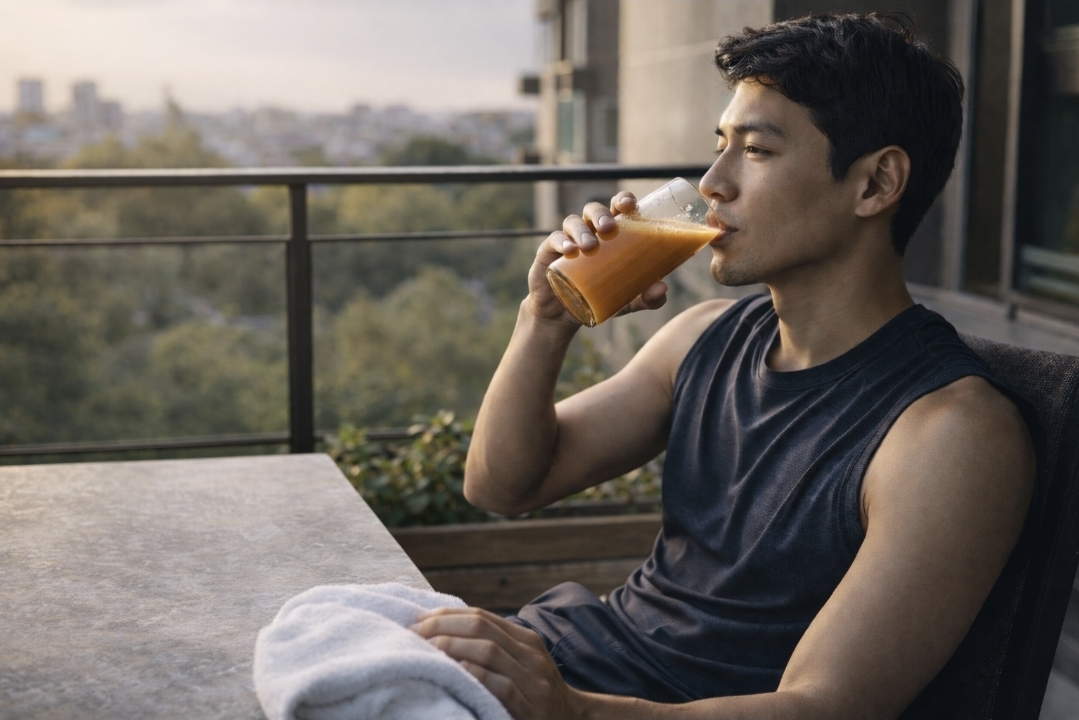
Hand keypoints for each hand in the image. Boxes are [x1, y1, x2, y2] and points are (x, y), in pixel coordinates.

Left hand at [410, 607, 583, 719]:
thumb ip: (492, 648)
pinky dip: (478, 675)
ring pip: (490, 651)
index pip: (482, 617)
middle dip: (443, 628)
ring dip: (452, 647)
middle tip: (414, 635)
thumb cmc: (534, 694)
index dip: (447, 615)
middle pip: (482, 629)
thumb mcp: (520, 664)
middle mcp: (531, 654)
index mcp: (525, 640)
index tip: (418, 620)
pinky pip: (502, 686)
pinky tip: (457, 671)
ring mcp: (534, 681)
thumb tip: (442, 632)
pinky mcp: (532, 708)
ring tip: (427, 651)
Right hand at [528, 192, 667, 323]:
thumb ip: (646, 298)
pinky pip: (553, 240)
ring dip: (582, 230)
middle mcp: (588, 232)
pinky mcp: (548, 253)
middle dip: (601, 214)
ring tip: (590, 246)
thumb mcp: (625, 301)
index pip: (616, 209)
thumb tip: (662, 288)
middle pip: (593, 210)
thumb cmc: (598, 297)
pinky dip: (561, 241)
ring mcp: (567, 240)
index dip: (622, 200)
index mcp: (609, 235)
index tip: (630, 204)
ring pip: (573, 222)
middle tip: (609, 228)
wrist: (564, 315)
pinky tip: (569, 250)